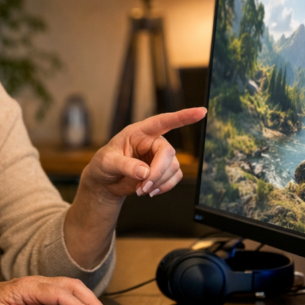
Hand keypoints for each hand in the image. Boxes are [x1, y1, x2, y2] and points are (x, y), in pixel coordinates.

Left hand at [0, 275, 115, 304]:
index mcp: (29, 287)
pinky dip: (81, 303)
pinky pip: (65, 297)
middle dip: (92, 302)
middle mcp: (37, 285)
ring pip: (71, 289)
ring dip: (89, 301)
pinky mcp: (40, 298)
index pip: (61, 294)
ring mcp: (40, 290)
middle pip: (72, 287)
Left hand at [84, 107, 206, 198]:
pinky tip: (150, 192)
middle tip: (143, 187)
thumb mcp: (107, 163)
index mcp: (139, 132)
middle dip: (158, 172)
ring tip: (140, 190)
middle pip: (168, 153)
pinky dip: (164, 187)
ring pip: (173, 167)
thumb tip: (144, 172)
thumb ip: (125, 165)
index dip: (183, 116)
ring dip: (159, 182)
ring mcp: (159, 157)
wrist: (105, 183)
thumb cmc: (103, 165)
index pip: (163, 121)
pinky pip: (174, 178)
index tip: (201, 112)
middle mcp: (152, 142)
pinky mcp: (163, 171)